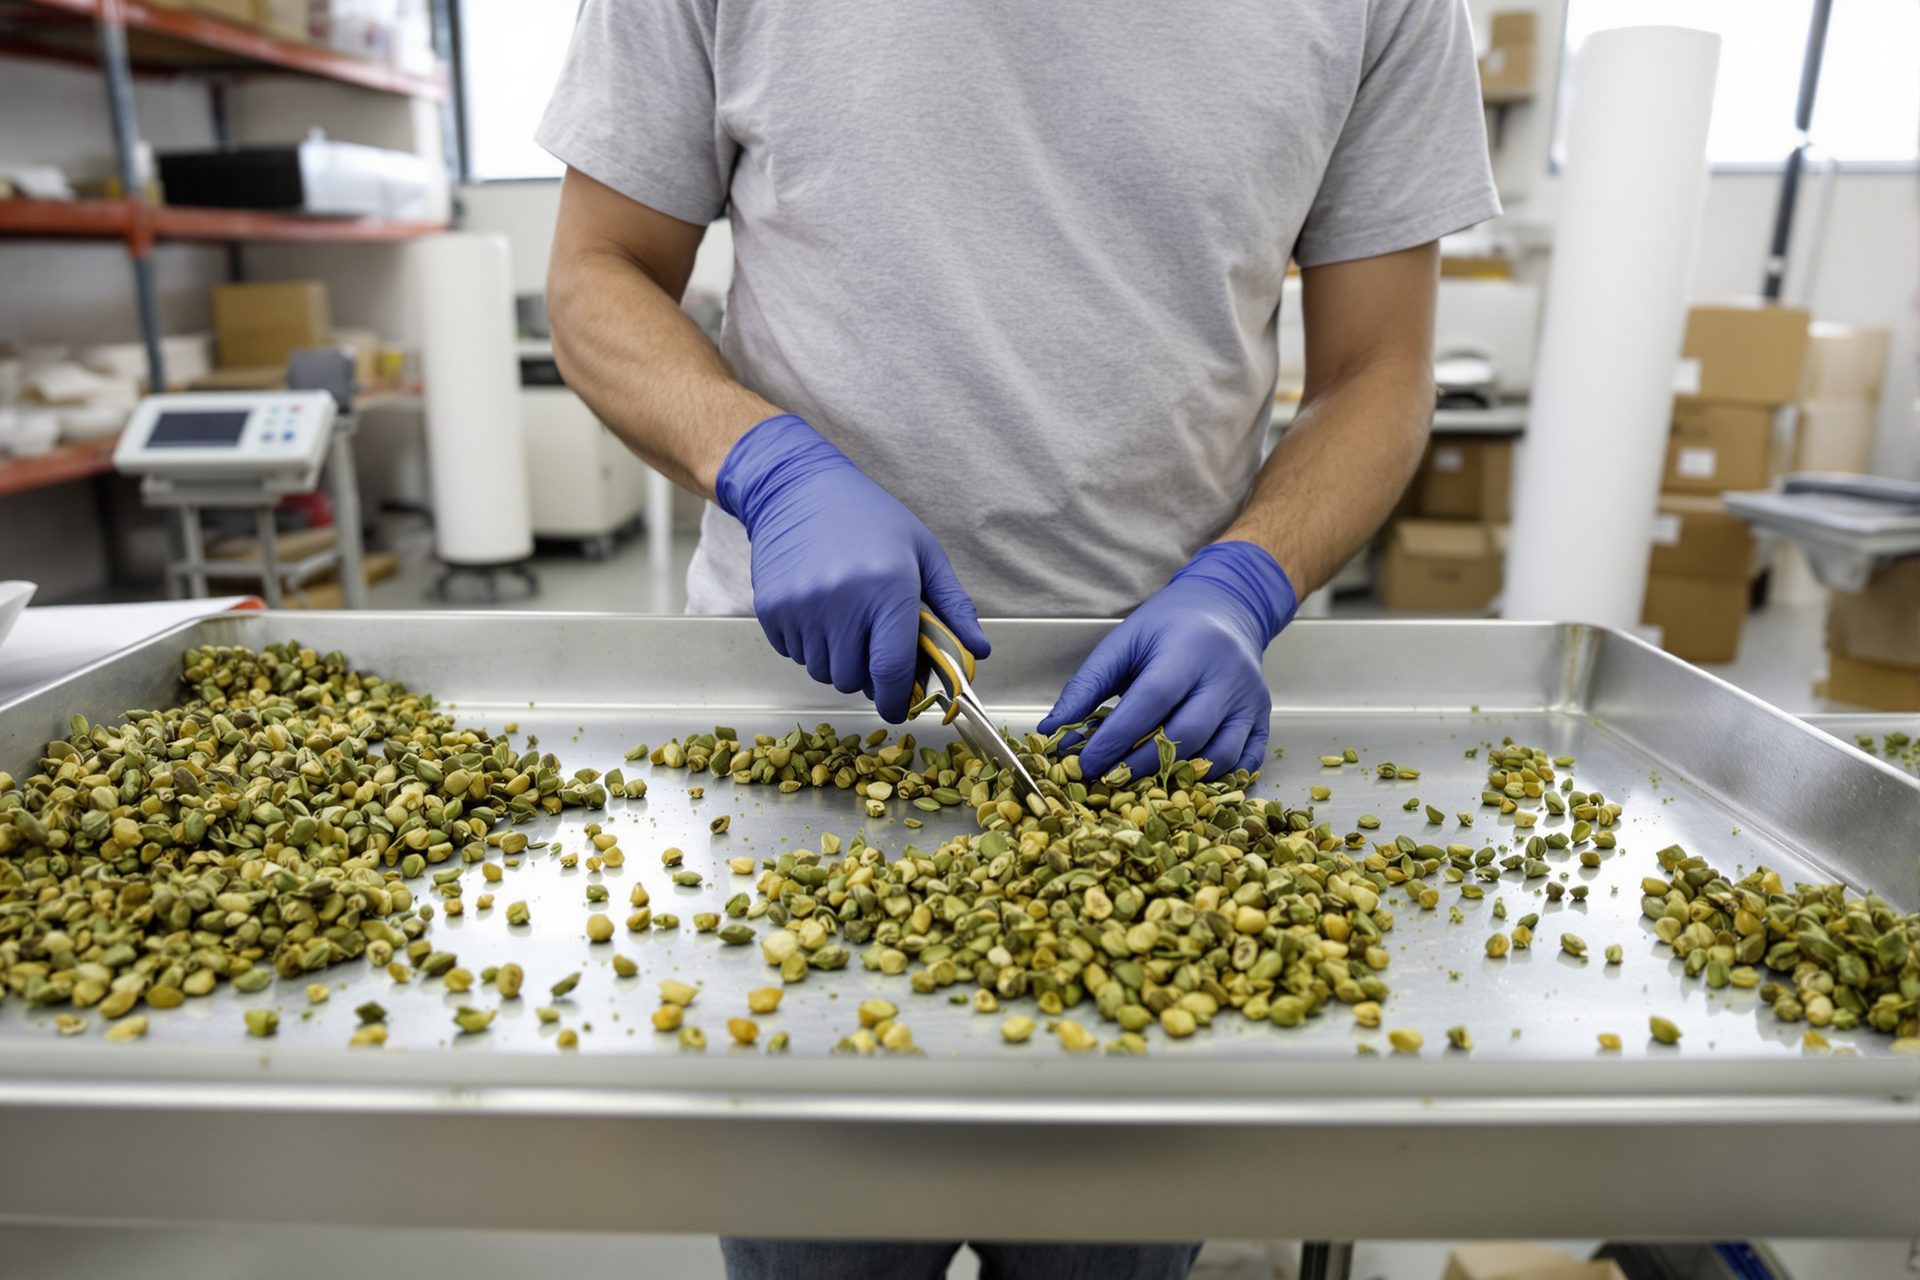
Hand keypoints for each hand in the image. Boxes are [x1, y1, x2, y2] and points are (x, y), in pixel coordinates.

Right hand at [716, 414, 988, 722]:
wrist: (797, 488)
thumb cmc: (869, 518)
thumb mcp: (922, 552)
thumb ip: (952, 605)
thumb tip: (978, 651)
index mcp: (887, 589)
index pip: (891, 671)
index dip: (896, 700)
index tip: (899, 707)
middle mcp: (842, 602)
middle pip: (853, 679)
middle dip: (866, 676)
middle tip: (872, 647)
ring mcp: (801, 608)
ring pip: (822, 671)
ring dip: (837, 661)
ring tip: (845, 623)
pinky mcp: (771, 610)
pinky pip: (793, 654)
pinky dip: (809, 646)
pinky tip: (818, 612)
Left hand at [1039, 542, 1295, 777]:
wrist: (1226, 608)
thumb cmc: (1168, 626)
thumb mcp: (1123, 643)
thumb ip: (1087, 686)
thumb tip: (1053, 730)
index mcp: (1188, 648)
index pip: (1151, 701)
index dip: (1118, 737)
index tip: (1087, 763)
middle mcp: (1226, 675)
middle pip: (1187, 733)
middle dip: (1143, 764)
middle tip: (1109, 779)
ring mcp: (1250, 699)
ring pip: (1219, 754)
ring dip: (1178, 777)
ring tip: (1142, 782)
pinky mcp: (1262, 717)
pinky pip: (1246, 761)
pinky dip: (1216, 779)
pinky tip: (1185, 779)